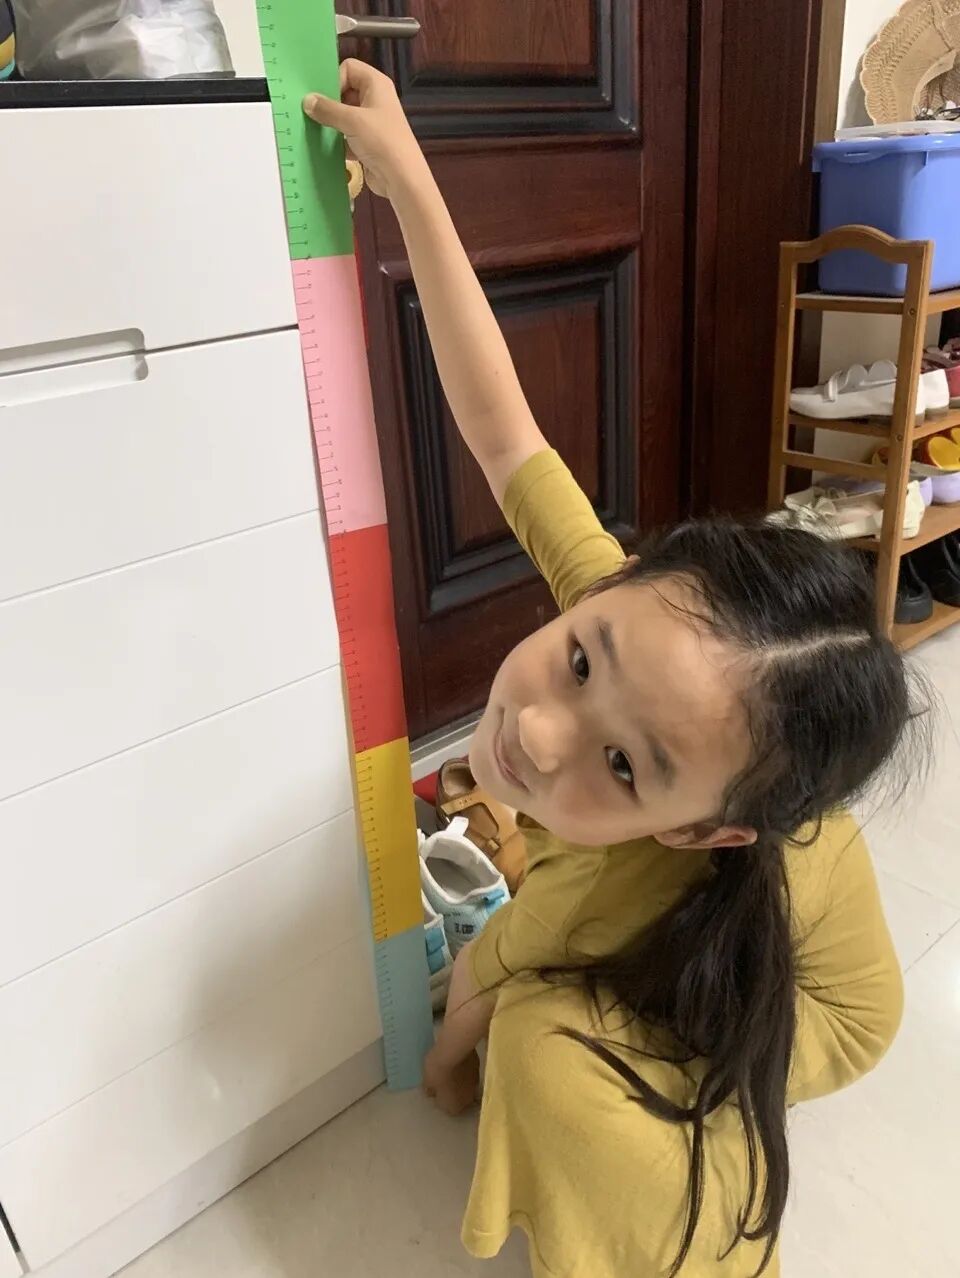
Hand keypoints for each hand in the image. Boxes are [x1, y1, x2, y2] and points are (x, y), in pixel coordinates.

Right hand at [303, 58, 425, 199]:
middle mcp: (375, 99)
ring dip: (330, 122)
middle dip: (329, 102)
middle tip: (311, 113)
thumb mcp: (352, 121)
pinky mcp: (367, 143)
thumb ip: (327, 109)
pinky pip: (346, 135)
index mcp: (376, 84)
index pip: (349, 68)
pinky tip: (323, 147)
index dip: (335, 79)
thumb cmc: (381, 141)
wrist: (401, 178)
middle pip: (345, 91)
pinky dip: (337, 140)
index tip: (324, 98)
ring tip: (313, 129)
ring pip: (344, 115)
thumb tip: (306, 100)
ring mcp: (371, 122)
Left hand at [423, 1046, 479, 1115]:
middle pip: (461, 1100)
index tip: (436, 1091)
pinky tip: (458, 1062)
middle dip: (454, 1093)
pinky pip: (470, 1073)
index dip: (442, 1100)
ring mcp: (475, 1084)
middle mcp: (468, 1099)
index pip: (449, 1109)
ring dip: (461, 1082)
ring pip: (467, 1087)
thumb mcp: (427, 1082)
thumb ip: (430, 1090)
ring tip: (451, 1071)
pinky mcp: (478, 1068)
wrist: (452, 1051)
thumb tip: (431, 1092)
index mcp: (454, 1107)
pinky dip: (465, 1071)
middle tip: (444, 1082)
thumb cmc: (437, 1071)